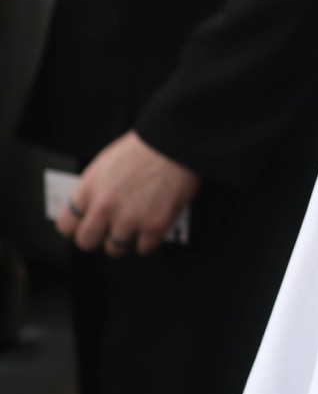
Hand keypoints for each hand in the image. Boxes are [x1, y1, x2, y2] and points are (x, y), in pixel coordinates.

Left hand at [54, 132, 198, 257]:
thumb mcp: (105, 165)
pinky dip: (149, 241)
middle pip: (86, 242)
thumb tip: (91, 209)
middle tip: (110, 230)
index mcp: (88, 189)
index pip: (66, 225)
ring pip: (115, 249)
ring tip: (135, 228)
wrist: (175, 144)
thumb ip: (94, 190)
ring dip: (125, 240)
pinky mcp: (154, 226)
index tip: (87, 226)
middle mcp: (104, 207)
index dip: (77, 228)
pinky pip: (145, 249)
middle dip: (98, 238)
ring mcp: (129, 219)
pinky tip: (153, 227)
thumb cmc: (144, 149)